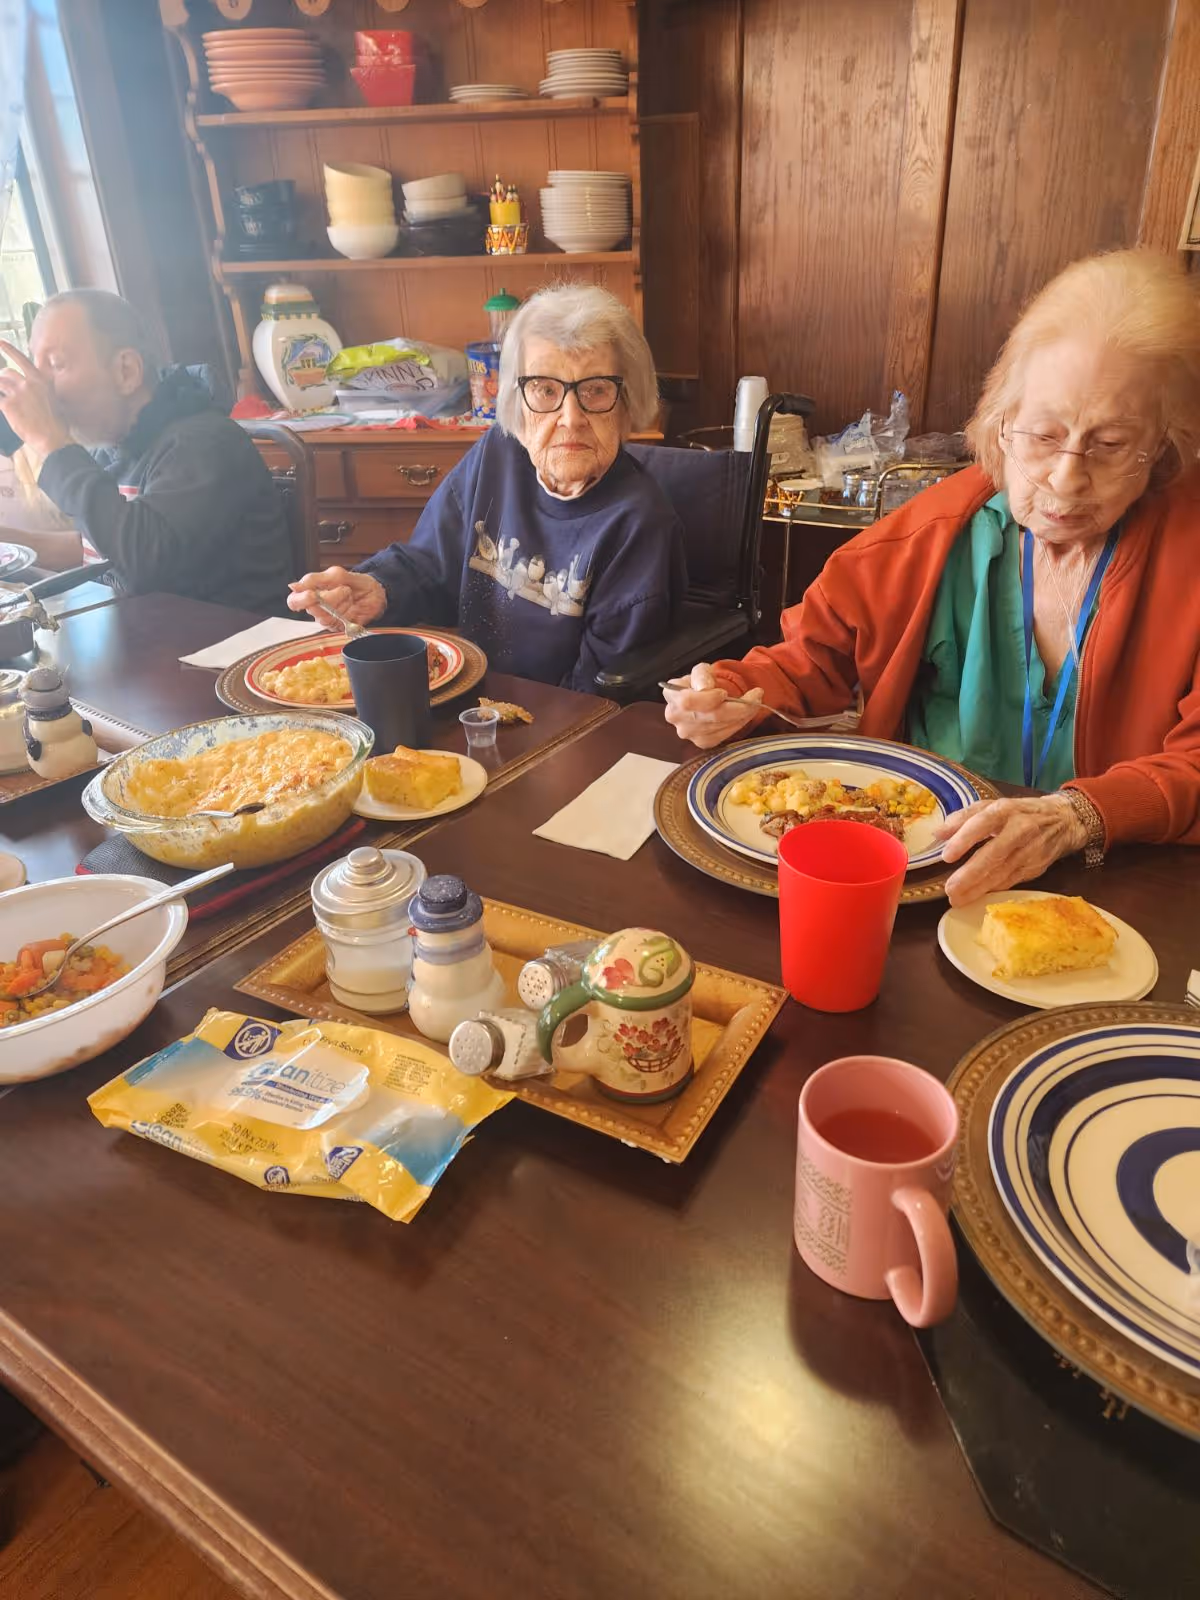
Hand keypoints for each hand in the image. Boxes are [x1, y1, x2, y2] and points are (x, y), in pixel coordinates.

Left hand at [0, 342, 70, 458]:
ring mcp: (17, 393)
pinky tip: (4, 408)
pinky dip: (0, 403)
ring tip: (8, 401)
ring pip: (0, 384)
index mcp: (41, 380)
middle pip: (7, 373)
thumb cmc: (56, 423)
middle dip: (4, 380)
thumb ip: (45, 384)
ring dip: (1, 391)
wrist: (52, 438)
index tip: (0, 342)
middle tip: (5, 389)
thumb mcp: (55, 398)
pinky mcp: (8, 405)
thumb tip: (40, 378)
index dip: (9, 349)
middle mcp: (29, 383)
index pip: (22, 359)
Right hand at [287, 567, 386, 628]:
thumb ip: (314, 579)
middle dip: (331, 598)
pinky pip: (339, 623)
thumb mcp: (335, 574)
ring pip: (326, 617)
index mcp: (311, 593)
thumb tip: (294, 586)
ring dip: (342, 604)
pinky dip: (349, 613)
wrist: (375, 591)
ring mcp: (327, 619)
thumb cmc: (354, 582)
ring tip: (350, 595)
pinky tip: (353, 606)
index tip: (312, 594)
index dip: (301, 600)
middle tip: (344, 589)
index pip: (294, 602)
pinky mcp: (339, 627)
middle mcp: (316, 608)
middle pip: (313, 609)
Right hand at [662, 662, 763, 748]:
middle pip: (709, 717)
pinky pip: (724, 735)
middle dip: (737, 707)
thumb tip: (704, 687)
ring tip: (754, 702)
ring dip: (743, 715)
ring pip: (720, 726)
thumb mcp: (701, 671)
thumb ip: (702, 675)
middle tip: (757, 696)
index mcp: (672, 695)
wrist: (704, 698)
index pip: (688, 701)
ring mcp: (688, 733)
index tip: (724, 693)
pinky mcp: (702, 743)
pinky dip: (739, 724)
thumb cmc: (702, 682)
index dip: (708, 699)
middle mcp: (676, 717)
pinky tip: (745, 715)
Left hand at [936, 794, 1087, 905]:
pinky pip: (1010, 881)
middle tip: (950, 889)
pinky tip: (976, 897)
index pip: (984, 823)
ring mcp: (1030, 851)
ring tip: (957, 899)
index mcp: (1006, 810)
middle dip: (971, 874)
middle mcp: (1020, 830)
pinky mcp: (1035, 867)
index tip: (947, 856)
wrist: (1063, 821)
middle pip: (994, 853)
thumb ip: (964, 817)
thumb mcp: (993, 805)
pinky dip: (993, 890)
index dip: (965, 839)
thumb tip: (938, 833)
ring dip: (978, 888)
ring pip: (1002, 872)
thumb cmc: (1018, 812)